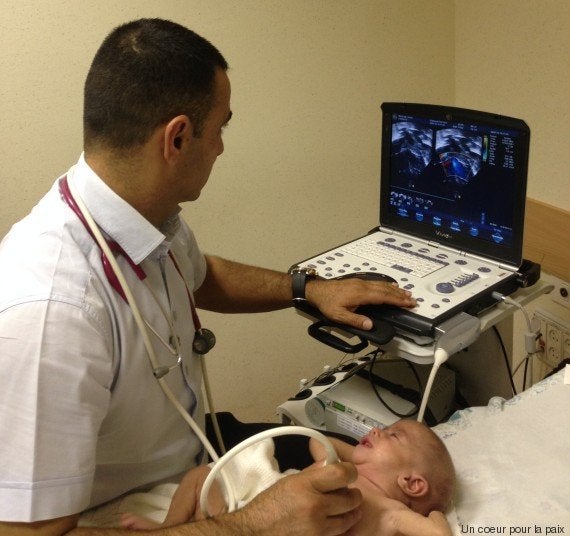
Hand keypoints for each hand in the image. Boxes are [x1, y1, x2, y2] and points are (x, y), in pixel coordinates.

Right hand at [227, 461, 361, 535]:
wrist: (255, 532)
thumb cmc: (268, 506)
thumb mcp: (289, 481)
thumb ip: (313, 473)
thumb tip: (330, 463)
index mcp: (306, 485)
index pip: (341, 473)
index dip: (349, 471)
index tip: (348, 471)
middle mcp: (314, 506)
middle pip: (350, 498)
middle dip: (352, 494)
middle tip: (348, 491)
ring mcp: (318, 528)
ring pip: (348, 519)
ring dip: (349, 512)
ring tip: (343, 507)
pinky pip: (338, 534)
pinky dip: (339, 528)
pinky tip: (332, 522)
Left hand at [306, 277, 415, 329]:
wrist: (317, 291)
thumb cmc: (327, 303)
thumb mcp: (339, 316)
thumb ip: (355, 320)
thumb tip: (370, 325)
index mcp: (360, 295)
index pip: (383, 297)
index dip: (397, 300)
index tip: (408, 303)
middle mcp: (363, 286)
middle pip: (385, 290)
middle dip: (400, 295)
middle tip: (413, 300)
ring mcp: (361, 283)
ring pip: (382, 285)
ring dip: (395, 289)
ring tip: (406, 293)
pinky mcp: (358, 282)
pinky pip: (376, 282)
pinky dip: (386, 284)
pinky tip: (391, 285)